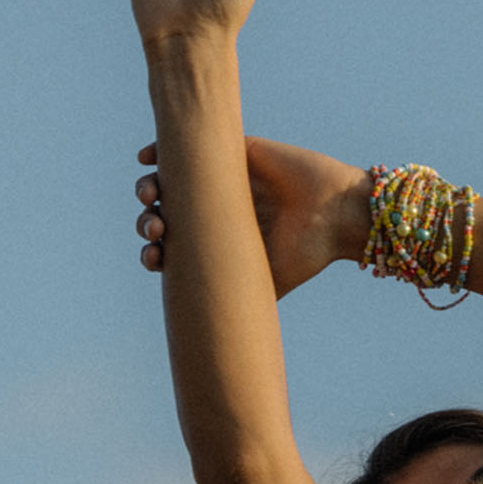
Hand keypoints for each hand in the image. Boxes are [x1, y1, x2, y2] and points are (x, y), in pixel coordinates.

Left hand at [136, 137, 370, 293]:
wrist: (334, 218)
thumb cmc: (304, 255)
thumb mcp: (262, 286)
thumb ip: (233, 303)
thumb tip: (204, 339)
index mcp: (220, 243)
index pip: (173, 248)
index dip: (153, 253)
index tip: (153, 258)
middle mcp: (217, 213)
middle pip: (165, 215)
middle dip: (149, 221)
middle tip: (156, 227)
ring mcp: (223, 181)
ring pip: (169, 180)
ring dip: (149, 188)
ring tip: (152, 195)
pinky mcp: (233, 151)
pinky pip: (190, 143)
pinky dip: (161, 148)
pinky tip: (148, 158)